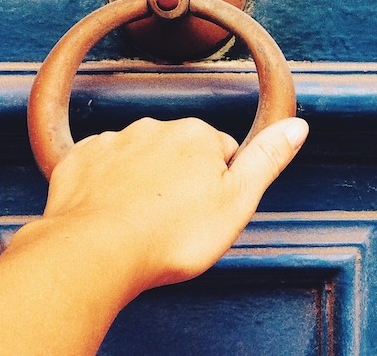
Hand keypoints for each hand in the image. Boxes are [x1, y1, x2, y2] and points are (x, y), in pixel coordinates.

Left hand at [11, 116, 309, 300]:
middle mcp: (154, 128)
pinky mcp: (79, 160)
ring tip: (141, 224)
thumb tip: (297, 125)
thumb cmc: (170, 235)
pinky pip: (99, 168)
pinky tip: (110, 216)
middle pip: (178, 153)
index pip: (222, 152)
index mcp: (197, 135)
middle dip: (179, 181)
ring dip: (142, 183)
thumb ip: (267, 160)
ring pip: (138, 159)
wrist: (96, 251)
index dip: (220, 186)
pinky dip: (105, 187)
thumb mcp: (237, 203)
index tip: (208, 214)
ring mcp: (113, 142)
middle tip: (176, 224)